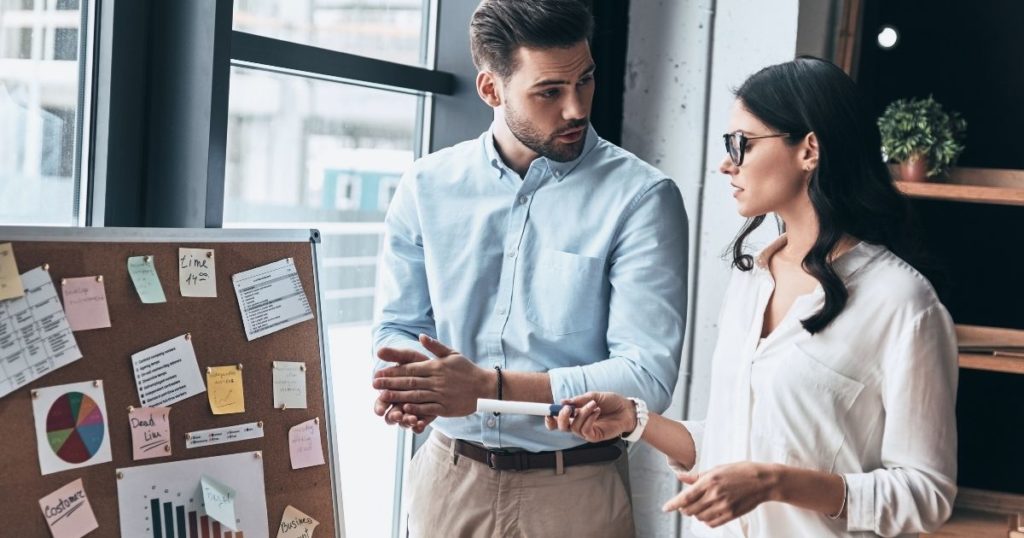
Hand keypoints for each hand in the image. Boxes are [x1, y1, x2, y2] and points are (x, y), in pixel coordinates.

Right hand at [371, 346, 434, 432]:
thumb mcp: (407, 357)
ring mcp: (411, 411)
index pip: (382, 402)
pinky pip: (419, 425)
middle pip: (392, 415)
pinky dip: (418, 426)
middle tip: (396, 416)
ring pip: (405, 422)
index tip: (380, 410)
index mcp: (391, 392)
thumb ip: (394, 355)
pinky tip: (420, 425)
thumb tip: (379, 351)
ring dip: (406, 422)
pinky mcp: (423, 415)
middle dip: (393, 417)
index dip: (380, 407)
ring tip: (411, 420)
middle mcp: (399, 404)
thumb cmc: (418, 362)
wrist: (439, 370)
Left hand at [373, 334, 493, 417]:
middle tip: (374, 384)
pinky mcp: (446, 408)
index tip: (379, 373)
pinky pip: (428, 408)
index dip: (393, 371)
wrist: (485, 387)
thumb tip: (421, 336)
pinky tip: (404, 408)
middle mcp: (437, 380)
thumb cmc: (467, 370)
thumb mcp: (452, 354)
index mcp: (436, 366)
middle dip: (390, 383)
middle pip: (409, 382)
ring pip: (416, 395)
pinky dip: (416, 409)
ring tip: (383, 397)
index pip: (410, 368)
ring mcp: (441, 394)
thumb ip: (435, 346)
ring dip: (398, 396)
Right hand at [544, 391, 635, 441]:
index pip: (557, 420)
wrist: (627, 409)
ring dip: (582, 413)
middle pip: (561, 427)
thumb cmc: (611, 402)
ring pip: (574, 427)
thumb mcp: (594, 396)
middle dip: (561, 418)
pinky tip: (597, 411)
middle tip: (568, 408)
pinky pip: (585, 430)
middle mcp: (578, 424)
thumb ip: (579, 400)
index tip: (549, 411)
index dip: (550, 418)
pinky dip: (589, 419)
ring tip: (593, 404)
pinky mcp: (595, 436)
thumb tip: (563, 402)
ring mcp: (586, 431)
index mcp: (575, 414)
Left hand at [663, 462, 779, 528]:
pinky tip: (709, 513)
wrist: (762, 481)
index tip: (665, 508)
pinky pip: (712, 523)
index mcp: (709, 481)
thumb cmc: (739, 471)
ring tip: (700, 506)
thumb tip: (680, 477)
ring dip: (696, 514)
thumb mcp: (717, 469)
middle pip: (690, 510)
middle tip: (685, 505)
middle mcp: (715, 495)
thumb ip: (697, 476)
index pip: (685, 497)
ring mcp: (723, 506)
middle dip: (684, 509)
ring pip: (700, 517)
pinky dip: (707, 520)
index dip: (673, 504)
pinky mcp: (731, 514)